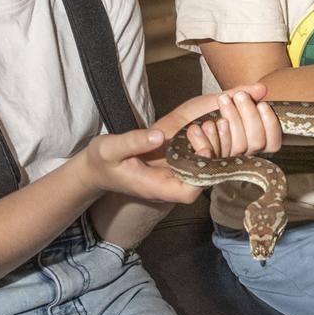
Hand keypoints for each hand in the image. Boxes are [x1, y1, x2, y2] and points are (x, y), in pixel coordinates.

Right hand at [81, 129, 202, 203]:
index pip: (187, 193)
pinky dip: (205, 143)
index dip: (200, 174)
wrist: (96, 168)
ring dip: (213, 146)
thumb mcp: (110, 148)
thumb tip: (158, 136)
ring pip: (203, 169)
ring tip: (217, 121)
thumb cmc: (101, 161)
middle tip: (214, 126)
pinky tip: (209, 123)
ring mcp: (171, 176)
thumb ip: (133, 142)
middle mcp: (168, 185)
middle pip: (202, 180)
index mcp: (154, 187)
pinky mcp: (172, 166)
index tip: (204, 149)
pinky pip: (195, 159)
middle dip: (214, 155)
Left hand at [181, 87, 281, 158]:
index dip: (271, 126)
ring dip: (232, 120)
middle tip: (237, 96)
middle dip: (249, 116)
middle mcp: (239, 154)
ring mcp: (223, 162)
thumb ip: (242, 94)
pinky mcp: (205, 167)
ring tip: (220, 102)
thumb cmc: (194, 116)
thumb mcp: (219, 100)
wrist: (168, 128)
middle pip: (256, 142)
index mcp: (246, 140)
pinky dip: (211, 137)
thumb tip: (263, 88)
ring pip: (239, 146)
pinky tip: (202, 125)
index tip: (262, 104)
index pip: (272, 142)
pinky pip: (216, 154)